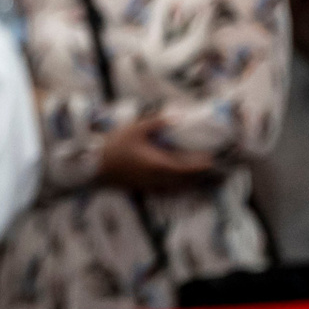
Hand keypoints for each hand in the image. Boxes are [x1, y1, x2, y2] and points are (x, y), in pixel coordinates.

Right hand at [98, 115, 217, 191]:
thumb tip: (177, 117)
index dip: (203, 165)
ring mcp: (152, 186)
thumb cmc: (114, 146)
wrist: (93, 166)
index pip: (189, 168)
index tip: (213, 159)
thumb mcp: (135, 129)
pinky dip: (179, 188)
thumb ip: (157, 123)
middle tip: (214, 171)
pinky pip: (168, 191)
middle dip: (202, 177)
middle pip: (188, 181)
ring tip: (202, 178)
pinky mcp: (145, 189)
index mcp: (160, 164)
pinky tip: (180, 184)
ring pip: (179, 189)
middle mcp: (160, 179)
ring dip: (192, 184)